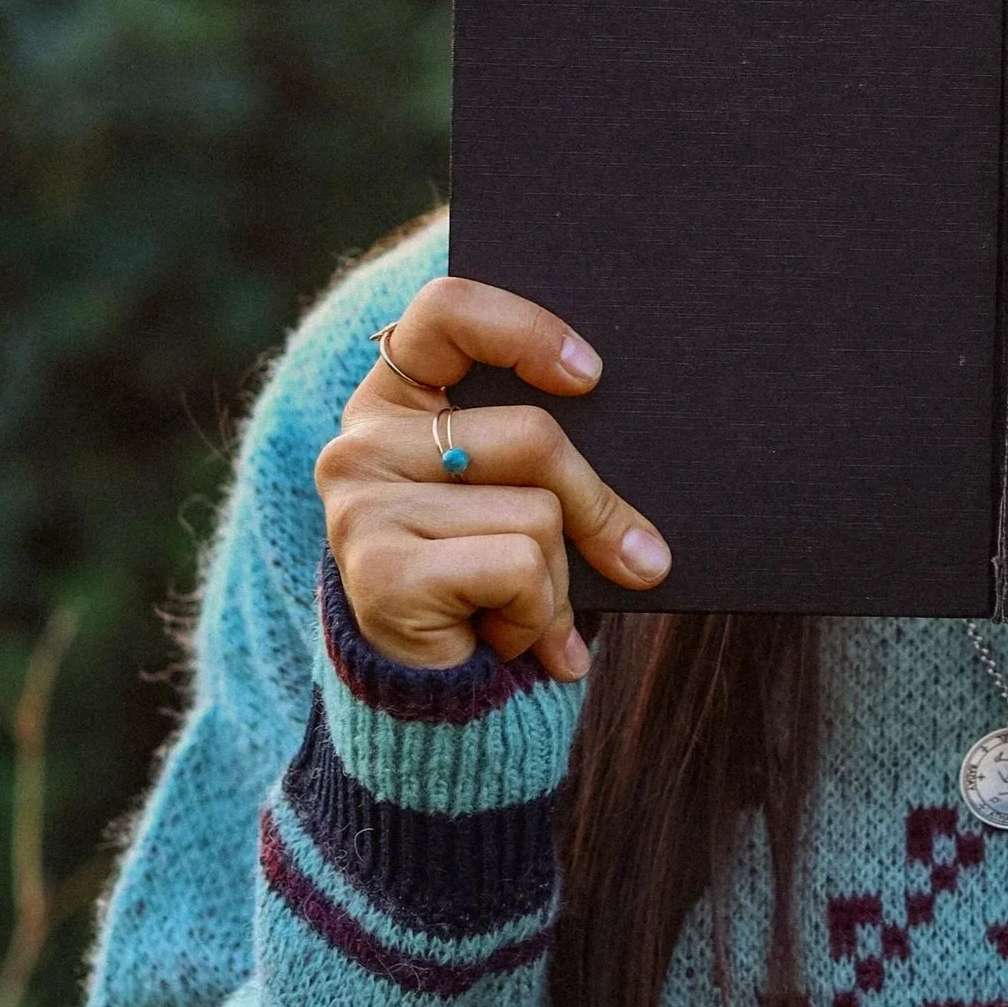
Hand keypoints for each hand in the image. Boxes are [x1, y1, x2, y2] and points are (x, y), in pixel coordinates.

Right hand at [315, 277, 670, 682]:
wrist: (432, 696)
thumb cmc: (490, 578)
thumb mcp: (524, 501)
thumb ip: (554, 464)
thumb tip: (647, 515)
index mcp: (395, 396)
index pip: (447, 309)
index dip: (525, 329)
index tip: (592, 376)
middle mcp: (360, 441)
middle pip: (531, 433)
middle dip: (596, 505)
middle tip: (638, 558)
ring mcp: (361, 506)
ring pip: (535, 512)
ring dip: (557, 580)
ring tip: (521, 611)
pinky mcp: (378, 573)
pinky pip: (519, 567)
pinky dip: (537, 616)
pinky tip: (499, 635)